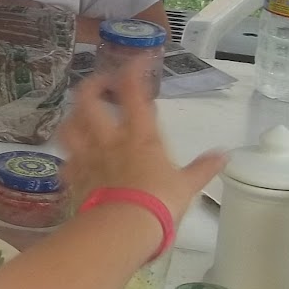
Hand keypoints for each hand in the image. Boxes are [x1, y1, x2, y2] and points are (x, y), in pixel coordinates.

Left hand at [59, 64, 224, 224]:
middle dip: (92, 86)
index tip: (138, 60)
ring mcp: (86, 156)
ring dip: (72, 117)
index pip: (134, 93)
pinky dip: (68, 155)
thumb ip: (202, 168)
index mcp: (139, 136)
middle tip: (101, 84)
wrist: (122, 227)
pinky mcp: (72, 176)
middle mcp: (108, 139)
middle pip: (88, 100)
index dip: (134, 71)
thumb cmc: (158, 204)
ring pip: (68, 126)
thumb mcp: (187, 186)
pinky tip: (73, 157)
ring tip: (80, 116)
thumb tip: (224, 155)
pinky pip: (64, 160)